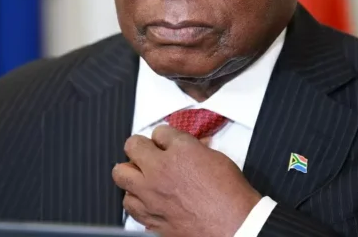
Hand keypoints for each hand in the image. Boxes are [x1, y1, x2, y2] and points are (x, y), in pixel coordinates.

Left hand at [112, 125, 260, 236]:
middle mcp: (160, 170)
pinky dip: (135, 198)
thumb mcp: (216, 158)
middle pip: (132, 146)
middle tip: (148, 152)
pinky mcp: (151, 216)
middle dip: (140, 146)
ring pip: (121, 174)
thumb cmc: (231, 195)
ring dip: (132, 172)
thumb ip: (194, 148)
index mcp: (180, 151)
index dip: (164, 136)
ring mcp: (151, 195)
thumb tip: (186, 146)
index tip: (166, 140)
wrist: (236, 226)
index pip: (159, 131)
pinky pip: (129, 203)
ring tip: (142, 175)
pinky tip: (145, 198)